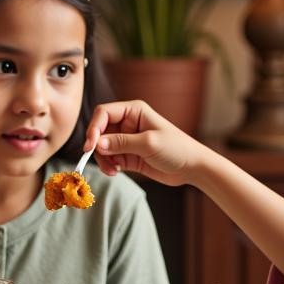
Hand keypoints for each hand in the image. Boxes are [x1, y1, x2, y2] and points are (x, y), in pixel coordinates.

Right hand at [84, 100, 206, 185]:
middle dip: (97, 147)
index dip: (94, 128)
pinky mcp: (127, 155)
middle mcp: (127, 123)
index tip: (90, 146)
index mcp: (133, 111)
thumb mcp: (148, 143)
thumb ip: (121, 142)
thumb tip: (97, 144)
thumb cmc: (177, 148)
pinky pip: (109, 158)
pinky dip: (109, 166)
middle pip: (99, 131)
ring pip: (102, 147)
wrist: (192, 167)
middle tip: (104, 161)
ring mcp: (126, 140)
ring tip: (113, 170)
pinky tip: (117, 171)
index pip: (103, 113)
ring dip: (103, 159)